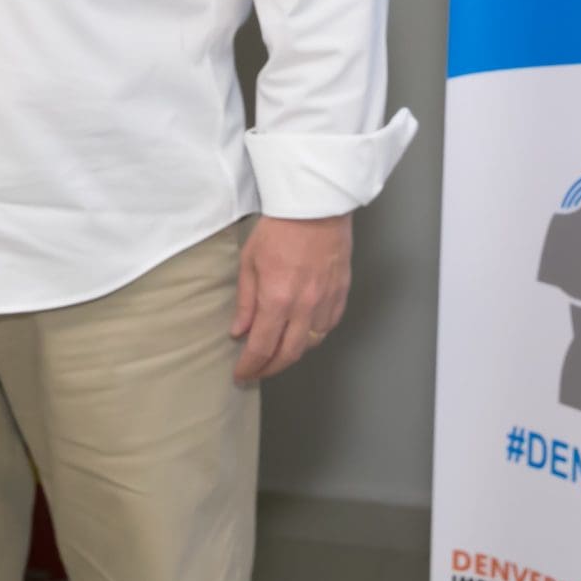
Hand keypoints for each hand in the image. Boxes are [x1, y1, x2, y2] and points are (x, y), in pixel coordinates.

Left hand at [230, 214, 351, 383]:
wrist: (316, 206)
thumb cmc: (280, 228)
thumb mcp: (250, 261)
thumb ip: (246, 301)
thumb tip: (240, 331)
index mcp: (277, 299)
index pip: (262, 348)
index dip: (250, 367)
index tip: (242, 374)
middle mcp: (304, 306)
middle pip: (289, 354)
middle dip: (270, 368)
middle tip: (258, 371)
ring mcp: (326, 301)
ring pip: (311, 343)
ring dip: (293, 353)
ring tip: (279, 352)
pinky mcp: (341, 294)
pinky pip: (329, 326)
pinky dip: (315, 336)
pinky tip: (304, 333)